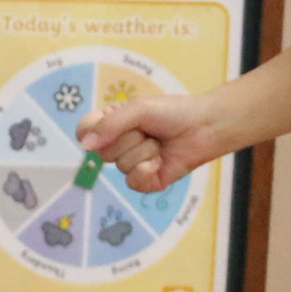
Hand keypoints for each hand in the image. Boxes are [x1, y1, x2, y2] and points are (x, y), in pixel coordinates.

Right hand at [76, 91, 231, 194]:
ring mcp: (131, 164)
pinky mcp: (145, 181)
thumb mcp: (138, 109)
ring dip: (145, 152)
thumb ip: (109, 125)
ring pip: (120, 166)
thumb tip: (84, 146)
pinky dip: (146, 171)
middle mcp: (118, 145)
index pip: (84, 132)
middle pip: (102, 152)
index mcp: (112, 124)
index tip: (106, 125)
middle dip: (129, 139)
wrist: (206, 127)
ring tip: (160, 143)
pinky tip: (160, 161)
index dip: (91, 131)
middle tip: (148, 131)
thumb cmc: (173, 112)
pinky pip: (132, 182)